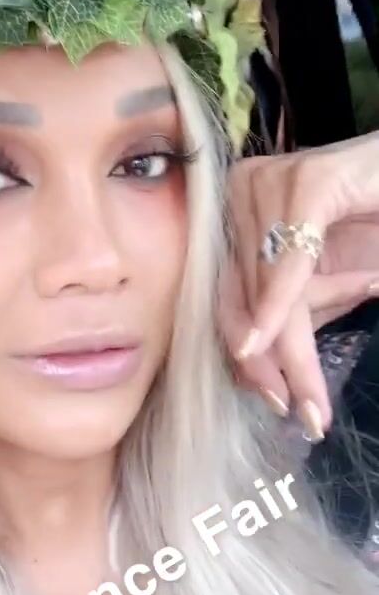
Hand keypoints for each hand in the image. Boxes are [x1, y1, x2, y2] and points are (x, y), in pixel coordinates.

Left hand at [219, 132, 378, 440]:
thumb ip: (292, 310)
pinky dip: (283, 306)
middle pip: (242, 294)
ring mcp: (268, 182)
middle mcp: (241, 193)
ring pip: (265, 287)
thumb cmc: (378, 222)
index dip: (245, 350)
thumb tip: (254, 364)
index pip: (229, 294)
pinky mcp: (307, 183)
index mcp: (238, 213)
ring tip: (312, 402)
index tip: (272, 400)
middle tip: (295, 411)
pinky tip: (277, 344)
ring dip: (293, 351)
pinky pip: (288, 261)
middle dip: (267, 362)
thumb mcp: (330, 275)